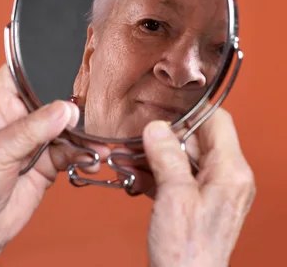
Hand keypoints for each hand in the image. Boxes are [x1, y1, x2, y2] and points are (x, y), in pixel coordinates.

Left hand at [0, 65, 103, 266]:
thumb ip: (32, 129)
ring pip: (65, 125)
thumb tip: (65, 108)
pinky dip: (84, 153)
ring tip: (98, 142)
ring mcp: (33, 139)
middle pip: (49, 97)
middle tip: (91, 112)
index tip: (68, 67)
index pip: (19, 73)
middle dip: (71, 104)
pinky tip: (92, 158)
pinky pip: (71, 149)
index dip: (40, 67)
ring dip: (83, 133)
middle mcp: (16, 117)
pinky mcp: (47, 160)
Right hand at [143, 109, 255, 266]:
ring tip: (128, 157)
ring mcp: (212, 192)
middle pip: (196, 139)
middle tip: (135, 134)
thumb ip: (166, 156)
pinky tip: (134, 176)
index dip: (190, 109)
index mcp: (231, 172)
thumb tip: (157, 127)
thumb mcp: (174, 196)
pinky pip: (176, 176)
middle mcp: (226, 179)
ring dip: (153, 155)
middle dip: (163, 136)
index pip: (217, 121)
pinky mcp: (195, 203)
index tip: (162, 105)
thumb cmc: (187, 252)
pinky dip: (154, 173)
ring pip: (182, 157)